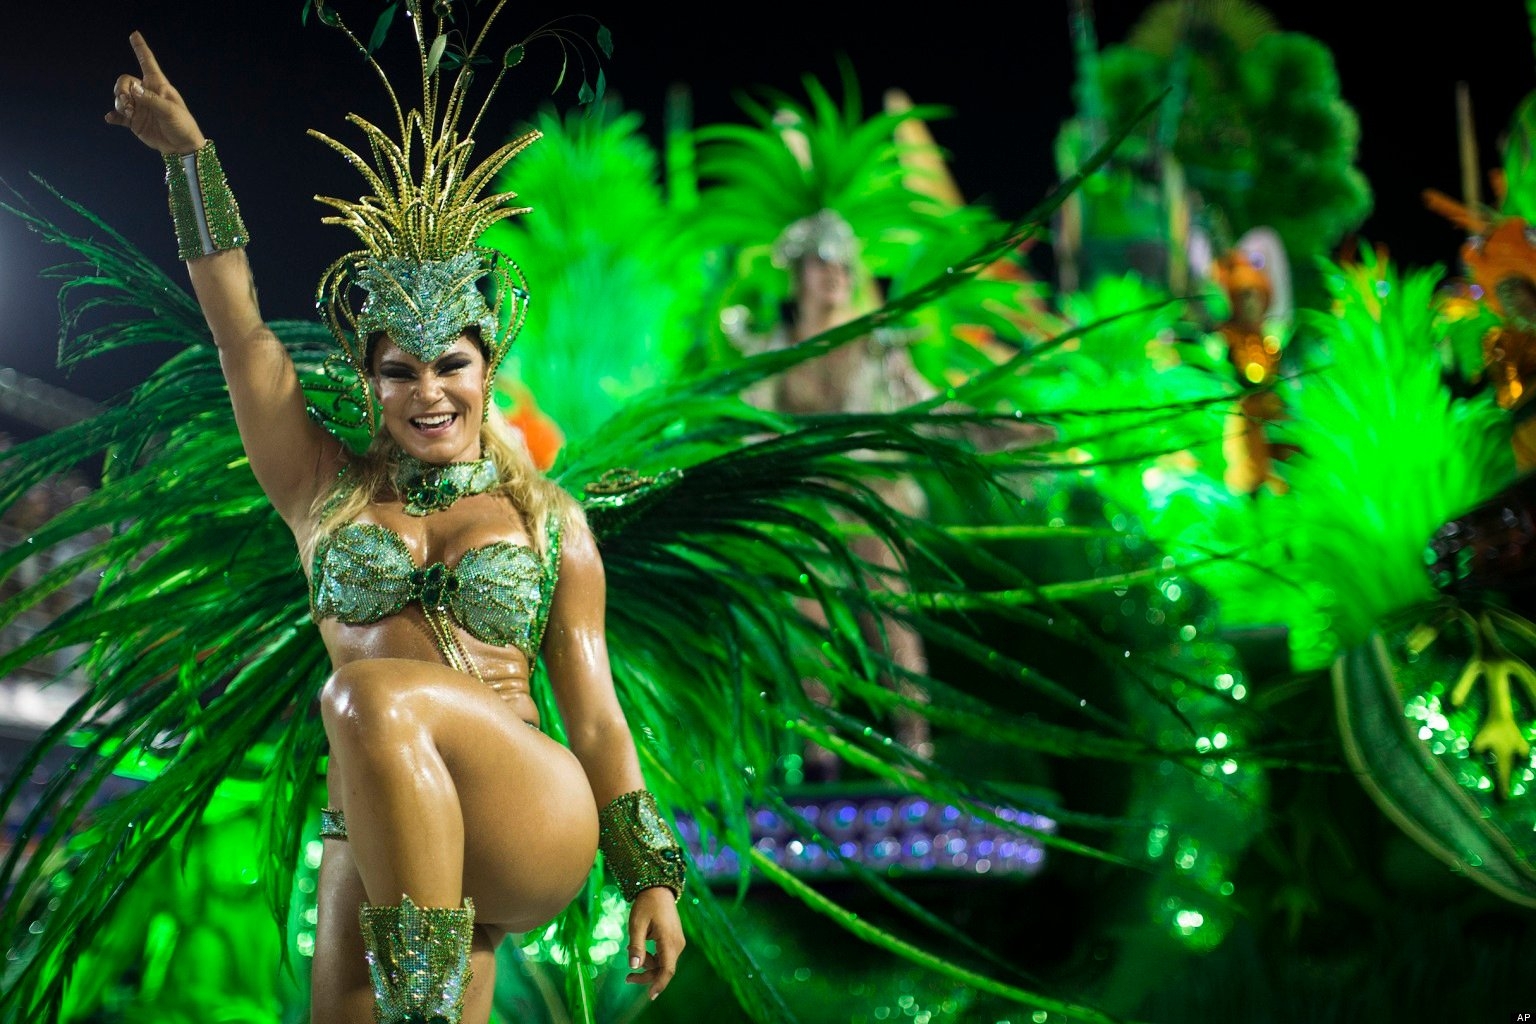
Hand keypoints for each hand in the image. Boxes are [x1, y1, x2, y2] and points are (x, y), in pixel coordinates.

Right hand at [105, 31, 205, 154]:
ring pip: (120, 97)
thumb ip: (150, 100)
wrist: (181, 147)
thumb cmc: (182, 125)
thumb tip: (133, 88)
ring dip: (120, 103)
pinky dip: (114, 116)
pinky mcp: (134, 121)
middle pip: (125, 81)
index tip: (134, 34)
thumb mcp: (169, 111)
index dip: (140, 48)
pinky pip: (119, 115)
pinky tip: (110, 118)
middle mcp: (146, 94)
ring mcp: (139, 107)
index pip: (147, 63)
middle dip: (121, 89)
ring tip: (129, 113)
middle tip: (127, 102)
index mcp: (158, 86)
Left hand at [625, 886, 684, 999]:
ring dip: (648, 965)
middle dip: (646, 976)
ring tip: (630, 953)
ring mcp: (677, 942)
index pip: (667, 970)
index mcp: (669, 940)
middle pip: (663, 969)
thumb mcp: (636, 925)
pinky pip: (664, 956)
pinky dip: (651, 957)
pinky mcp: (674, 940)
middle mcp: (677, 944)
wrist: (658, 890)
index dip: (659, 984)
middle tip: (627, 978)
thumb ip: (636, 947)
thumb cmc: (646, 905)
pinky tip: (640, 949)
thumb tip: (634, 967)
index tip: (650, 996)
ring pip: (663, 963)